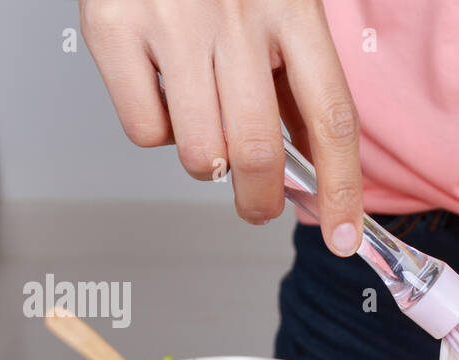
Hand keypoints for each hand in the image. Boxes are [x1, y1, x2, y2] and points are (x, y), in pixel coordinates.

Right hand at [80, 0, 362, 252]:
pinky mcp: (112, 27)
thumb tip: (312, 172)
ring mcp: (171, 21)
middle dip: (261, 201)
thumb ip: (293, 80)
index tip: (346, 237)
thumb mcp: (278, 4)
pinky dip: (156, 131)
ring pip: (201, 153)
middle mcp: (235, 15)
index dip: (343, 189)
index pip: (331, 118)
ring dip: (207, 163)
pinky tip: (161, 90)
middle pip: (259, 152)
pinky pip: (144, 129)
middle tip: (257, 206)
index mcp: (292, 6)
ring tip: (203, 124)